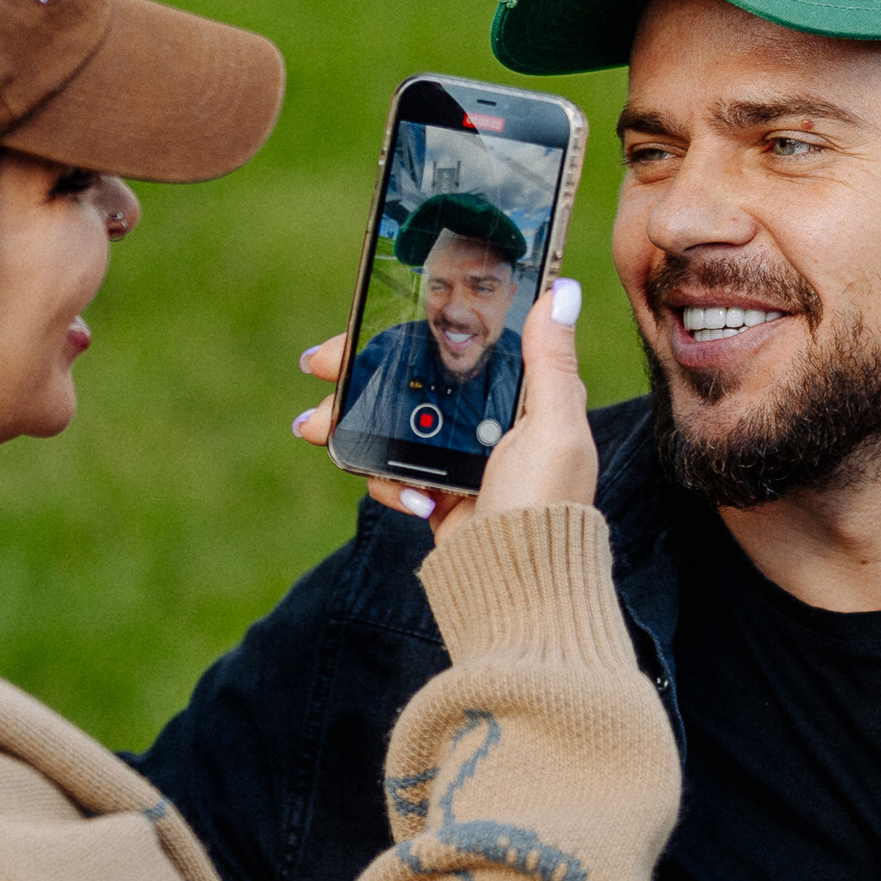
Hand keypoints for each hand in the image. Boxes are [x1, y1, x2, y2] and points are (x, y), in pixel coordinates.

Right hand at [292, 279, 593, 532]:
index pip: (457, 344)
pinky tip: (411, 499)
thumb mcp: (554, 427)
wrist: (519, 590)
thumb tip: (563, 290)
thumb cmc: (547, 507)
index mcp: (521, 396)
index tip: (365, 317)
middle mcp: (488, 422)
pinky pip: (393, 473)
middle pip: (411, 379)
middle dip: (359, 373)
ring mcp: (458, 459)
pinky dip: (388, 482)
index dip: (409, 327)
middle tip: (318, 365)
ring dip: (350, 424)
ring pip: (391, 424)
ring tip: (317, 428)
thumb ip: (550, 361)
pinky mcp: (437, 494)